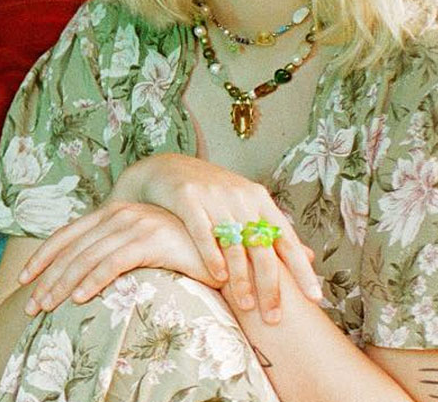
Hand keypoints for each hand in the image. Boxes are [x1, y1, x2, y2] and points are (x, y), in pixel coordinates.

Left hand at [17, 200, 217, 314]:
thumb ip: (112, 251)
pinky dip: (92, 281)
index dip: (42, 257)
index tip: (23, 279)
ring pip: (86, 258)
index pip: (66, 235)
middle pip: (72, 251)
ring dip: (62, 285)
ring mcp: (135, 224)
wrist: (223, 253)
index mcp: (112, 212)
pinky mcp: (151, 240)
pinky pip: (113, 263)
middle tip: (31, 306)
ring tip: (46, 307)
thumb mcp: (139, 247)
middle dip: (46, 279)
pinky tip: (78, 298)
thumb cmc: (180, 253)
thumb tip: (79, 274)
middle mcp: (119, 214)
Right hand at [110, 153, 320, 323]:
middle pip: (262, 248)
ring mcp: (214, 197)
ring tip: (246, 306)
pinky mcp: (187, 199)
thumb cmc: (212, 193)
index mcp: (259, 199)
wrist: (168, 167)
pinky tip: (218, 278)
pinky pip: (203, 232)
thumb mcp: (246, 205)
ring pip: (234, 245)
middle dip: (270, 286)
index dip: (302, 270)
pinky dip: (212, 256)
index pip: (287, 240)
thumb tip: (309, 256)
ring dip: (241, 280)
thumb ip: (273, 230)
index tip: (315, 298)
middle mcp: (240, 197)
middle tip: (274, 317)